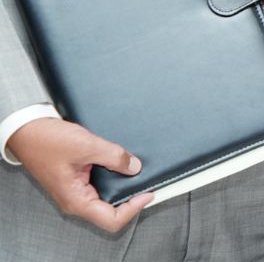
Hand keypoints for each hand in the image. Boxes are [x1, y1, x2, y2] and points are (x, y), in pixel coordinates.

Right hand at [8, 118, 153, 231]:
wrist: (27, 131)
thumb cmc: (47, 141)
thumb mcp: (87, 146)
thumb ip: (114, 157)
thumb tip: (134, 167)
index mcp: (76, 200)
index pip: (111, 219)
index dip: (134, 209)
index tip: (149, 192)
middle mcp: (76, 200)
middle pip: (111, 212)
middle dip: (131, 199)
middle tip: (148, 183)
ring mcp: (76, 190)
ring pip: (106, 198)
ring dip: (123, 188)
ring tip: (138, 173)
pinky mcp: (77, 180)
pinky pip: (100, 185)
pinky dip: (114, 178)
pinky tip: (123, 165)